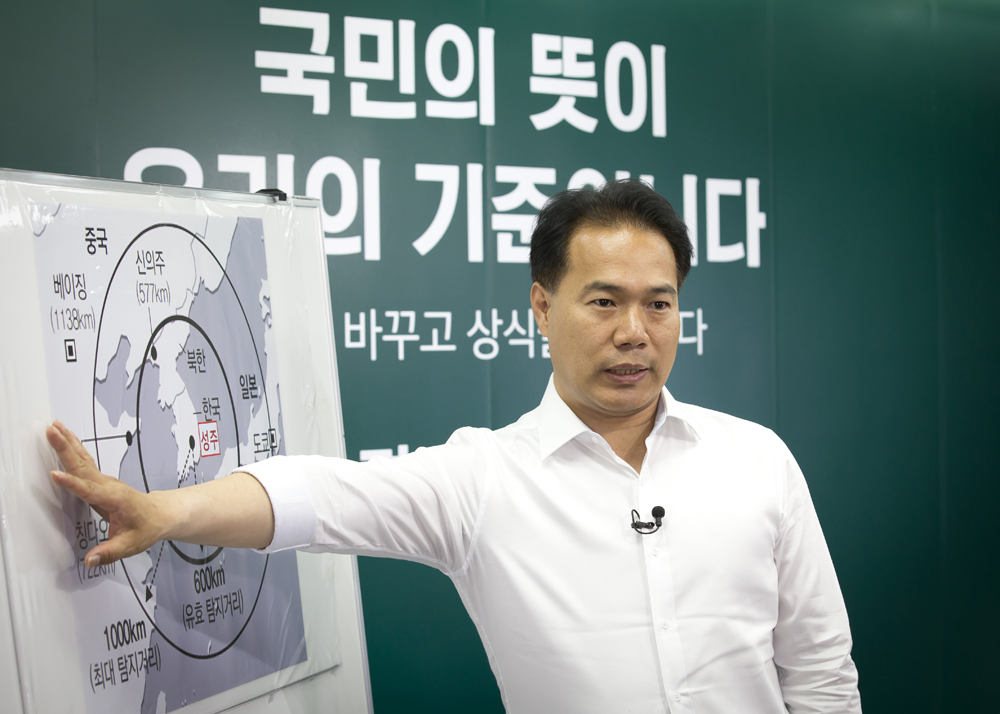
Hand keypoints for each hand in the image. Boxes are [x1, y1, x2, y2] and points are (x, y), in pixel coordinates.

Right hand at [46, 420, 169, 567]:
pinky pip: (85, 462)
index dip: (72, 484)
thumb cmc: (148, 527)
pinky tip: (64, 438)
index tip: (56, 474)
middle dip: (66, 448)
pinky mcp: (101, 481)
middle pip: (83, 466)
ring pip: (83, 459)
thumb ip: (110, 552)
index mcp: (115, 499)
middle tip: (51, 432)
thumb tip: (90, 561)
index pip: (90, 491)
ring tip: (54, 428)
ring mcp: (105, 481)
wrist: (162, 514)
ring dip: (68, 443)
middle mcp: (109, 486)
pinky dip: (73, 448)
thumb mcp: (131, 544)